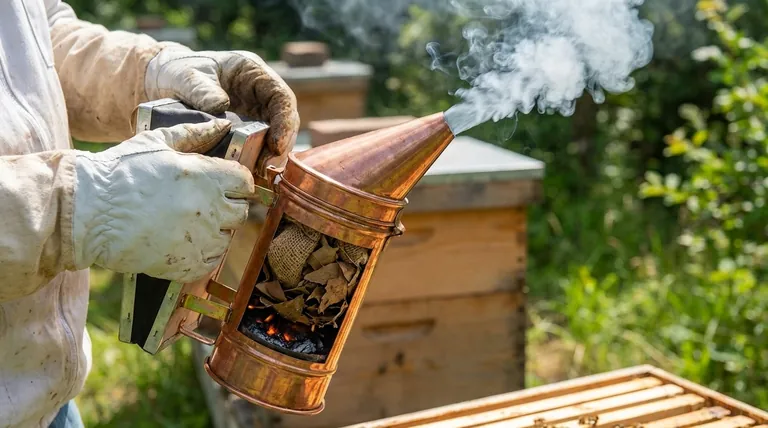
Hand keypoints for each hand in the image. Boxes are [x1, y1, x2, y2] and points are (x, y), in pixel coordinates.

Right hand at [72, 119, 253, 282]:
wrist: (87, 212)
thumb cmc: (118, 173)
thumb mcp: (156, 143)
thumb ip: (194, 134)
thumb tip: (221, 125)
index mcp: (205, 176)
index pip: (245, 182)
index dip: (236, 183)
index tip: (224, 185)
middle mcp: (209, 209)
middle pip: (241, 212)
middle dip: (227, 207)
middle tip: (203, 205)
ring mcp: (199, 239)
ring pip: (228, 239)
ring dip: (215, 232)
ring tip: (188, 224)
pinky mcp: (185, 265)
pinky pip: (211, 262)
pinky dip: (202, 255)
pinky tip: (182, 243)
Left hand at [144, 48, 299, 176]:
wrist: (163, 83)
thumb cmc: (178, 71)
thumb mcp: (186, 76)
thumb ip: (201, 89)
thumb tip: (220, 107)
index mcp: (254, 73)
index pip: (282, 97)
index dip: (285, 122)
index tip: (276, 144)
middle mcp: (260, 95)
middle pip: (283, 122)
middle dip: (280, 146)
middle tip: (266, 166)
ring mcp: (254, 113)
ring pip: (274, 137)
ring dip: (270, 157)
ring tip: (258, 174)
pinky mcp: (244, 131)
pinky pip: (257, 147)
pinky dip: (256, 161)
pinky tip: (248, 174)